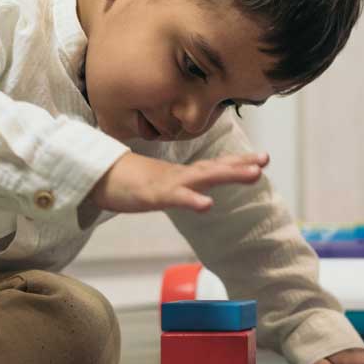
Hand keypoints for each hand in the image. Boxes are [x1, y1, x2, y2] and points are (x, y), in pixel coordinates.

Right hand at [86, 151, 268, 212]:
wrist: (98, 178)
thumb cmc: (131, 181)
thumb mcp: (162, 184)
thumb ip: (181, 186)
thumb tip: (197, 189)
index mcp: (183, 174)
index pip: (215, 165)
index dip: (238, 161)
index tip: (263, 157)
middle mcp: (181, 175)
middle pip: (215, 168)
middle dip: (241, 165)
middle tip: (265, 160)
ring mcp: (168, 183)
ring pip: (203, 178)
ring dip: (229, 174)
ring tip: (254, 175)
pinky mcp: (153, 194)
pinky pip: (175, 198)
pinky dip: (192, 201)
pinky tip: (208, 205)